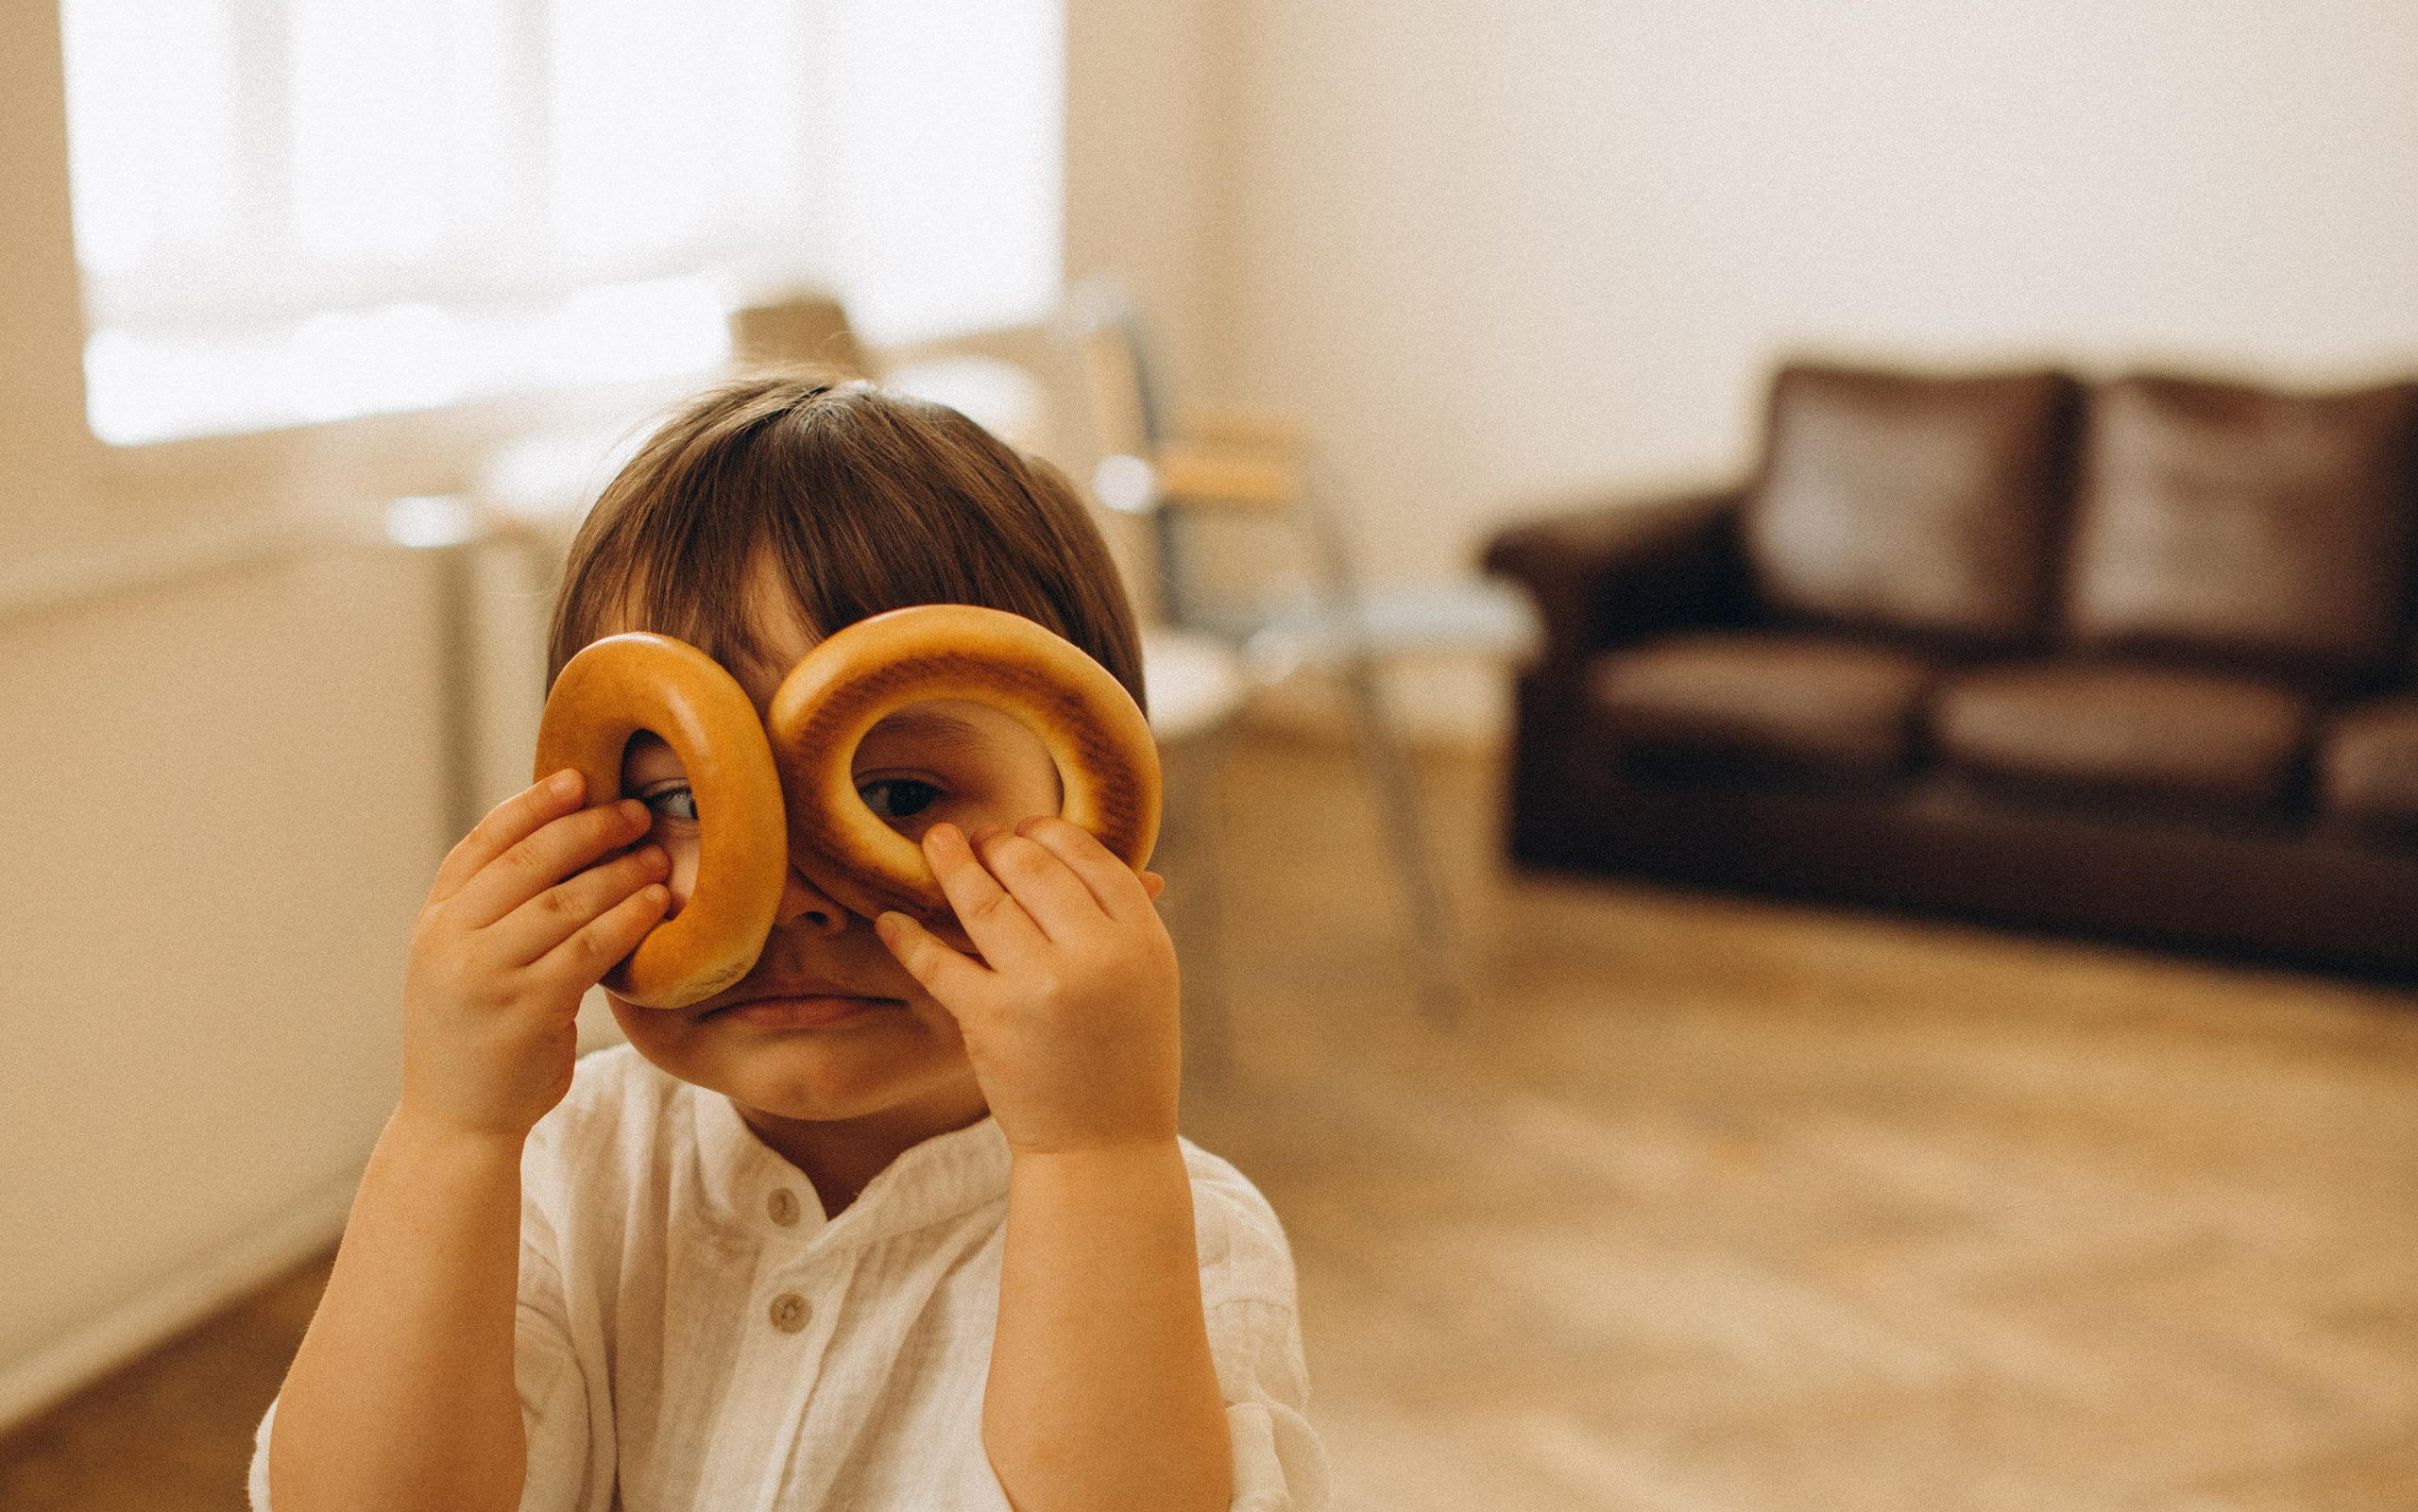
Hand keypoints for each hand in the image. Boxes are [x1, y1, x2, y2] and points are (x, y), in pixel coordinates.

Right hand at [400, 770, 670, 1141]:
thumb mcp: (465, 965)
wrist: (458, 1121)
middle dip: (587, 829)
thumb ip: (496, 914)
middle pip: (526, 863)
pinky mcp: (526, 1009)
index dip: (530, 806)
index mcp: (434, 922)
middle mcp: (450, 941)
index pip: (481, 845)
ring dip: (618, 872)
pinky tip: (656, 904)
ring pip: (563, 902)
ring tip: (659, 855)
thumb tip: (564, 845)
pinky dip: (626, 919)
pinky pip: (588, 949)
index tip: (576, 777)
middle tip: (636, 811)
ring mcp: (485, 975)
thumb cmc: (479, 1037)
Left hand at [875, 818, 1178, 1153]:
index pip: (1092, 859)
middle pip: (1035, 869)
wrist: (1105, 1149)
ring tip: (935, 842)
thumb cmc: (1125, 1060)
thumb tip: (1076, 851)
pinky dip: (910, 938)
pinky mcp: (991, 1019)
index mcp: (1143, 940)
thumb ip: (1120, 922)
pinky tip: (892, 921)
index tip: (1027, 829)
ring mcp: (1042, 985)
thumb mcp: (1147, 983)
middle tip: (979, 837)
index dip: (1053, 834)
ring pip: (986, 903)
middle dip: (1001, 845)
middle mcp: (1097, 955)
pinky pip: (939, 963)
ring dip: (955, 866)